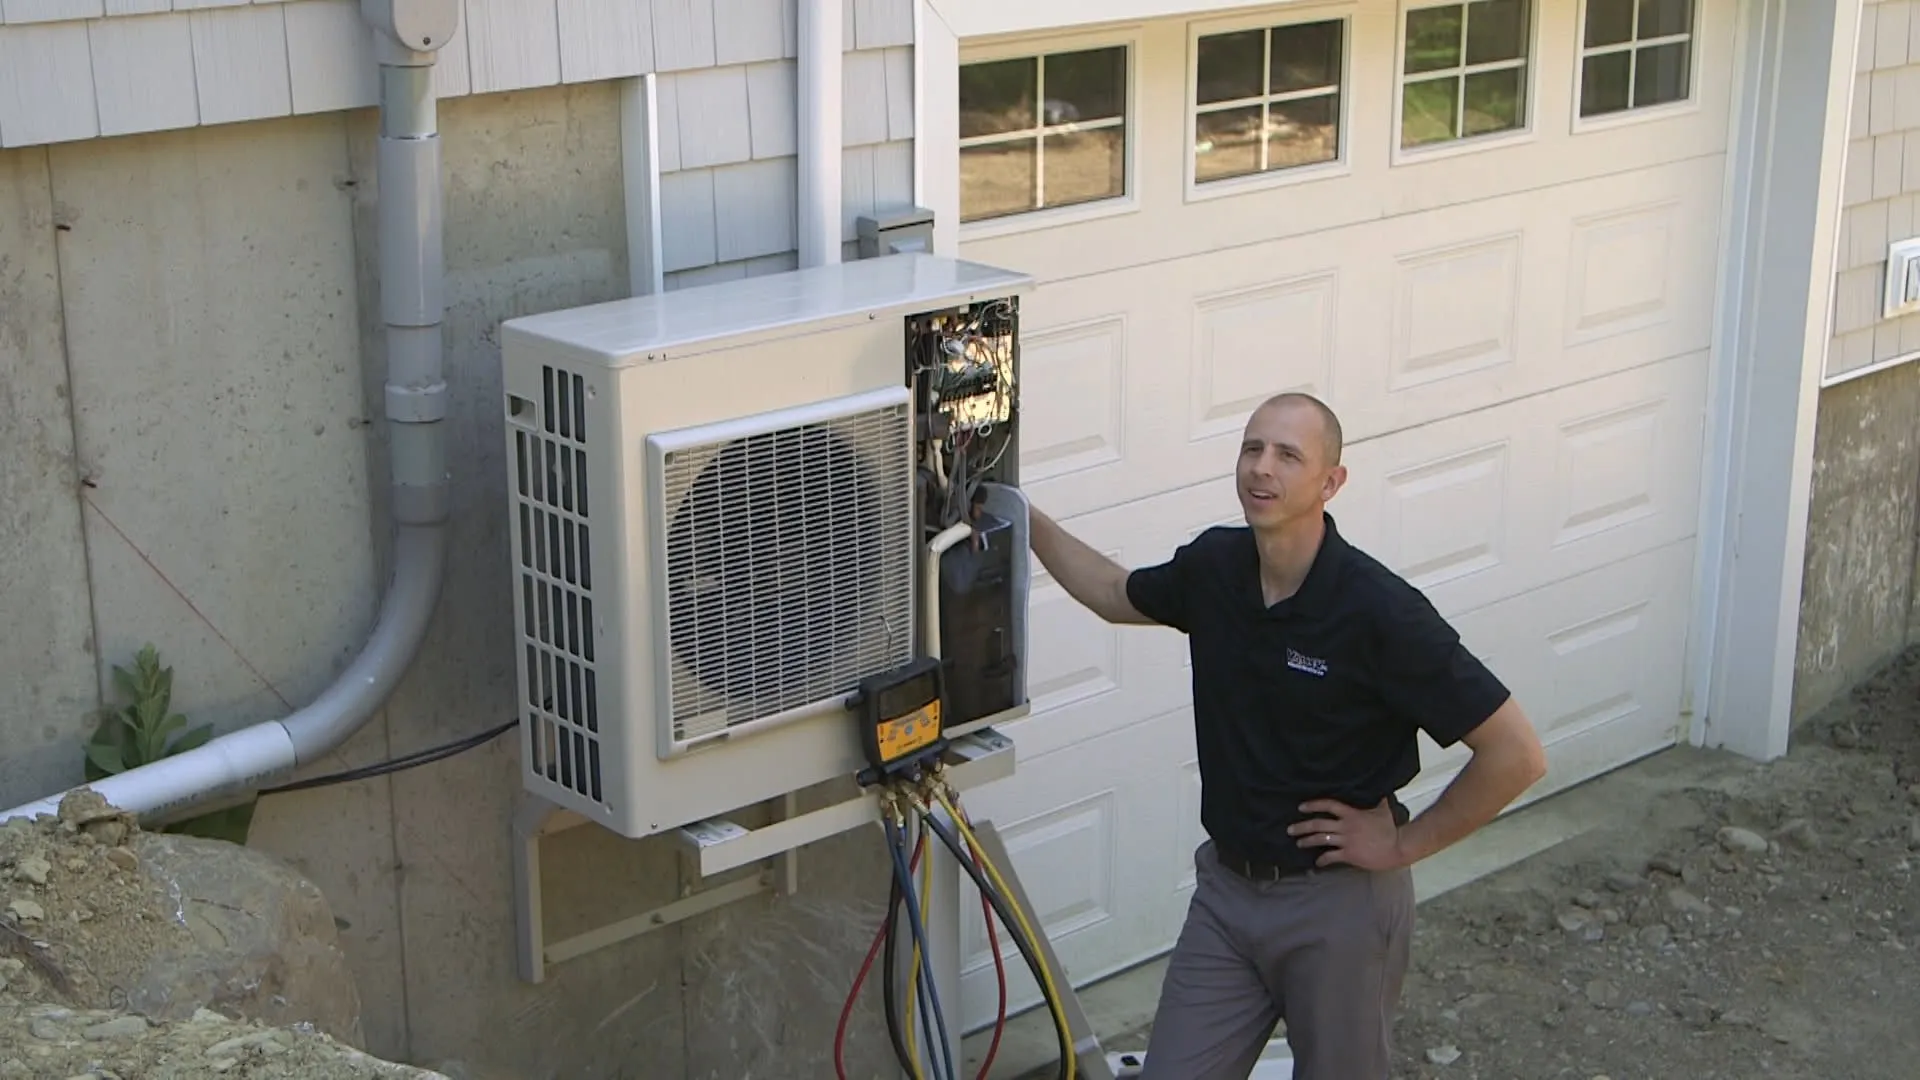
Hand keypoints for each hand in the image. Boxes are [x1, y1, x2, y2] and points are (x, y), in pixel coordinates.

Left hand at [1287, 798, 1406, 870]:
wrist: (1398, 847)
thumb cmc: (1390, 828)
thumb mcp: (1382, 809)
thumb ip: (1376, 798)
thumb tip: (1378, 787)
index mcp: (1352, 814)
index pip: (1328, 805)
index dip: (1313, 805)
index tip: (1301, 807)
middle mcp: (1346, 826)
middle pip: (1319, 824)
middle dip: (1302, 826)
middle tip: (1290, 829)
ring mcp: (1346, 841)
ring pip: (1321, 840)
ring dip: (1307, 841)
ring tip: (1298, 843)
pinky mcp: (1349, 855)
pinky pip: (1331, 857)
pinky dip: (1322, 860)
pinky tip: (1317, 862)